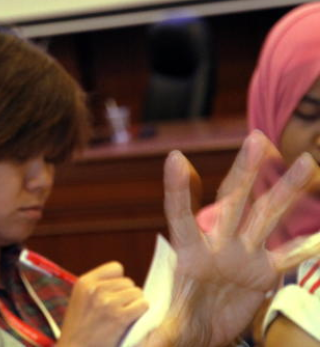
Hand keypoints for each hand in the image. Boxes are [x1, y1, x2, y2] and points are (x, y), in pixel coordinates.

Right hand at [57, 261, 147, 346]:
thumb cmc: (79, 329)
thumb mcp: (81, 299)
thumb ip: (98, 287)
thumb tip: (128, 284)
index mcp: (84, 282)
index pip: (116, 268)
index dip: (119, 281)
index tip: (114, 294)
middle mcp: (96, 289)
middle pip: (128, 282)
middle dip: (127, 295)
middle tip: (117, 311)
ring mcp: (107, 302)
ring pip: (137, 293)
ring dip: (135, 304)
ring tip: (122, 317)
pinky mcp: (119, 317)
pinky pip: (142, 305)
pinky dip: (141, 313)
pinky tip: (130, 321)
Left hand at [145, 131, 319, 346]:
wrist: (200, 331)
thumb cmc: (178, 323)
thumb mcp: (168, 328)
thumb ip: (160, 335)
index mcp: (188, 251)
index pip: (180, 214)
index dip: (178, 189)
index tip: (175, 158)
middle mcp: (218, 244)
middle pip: (233, 201)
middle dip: (245, 171)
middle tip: (256, 138)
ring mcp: (244, 254)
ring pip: (268, 216)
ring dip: (287, 189)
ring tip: (308, 161)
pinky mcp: (264, 272)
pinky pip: (292, 256)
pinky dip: (310, 245)